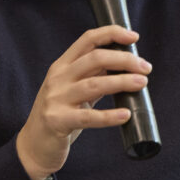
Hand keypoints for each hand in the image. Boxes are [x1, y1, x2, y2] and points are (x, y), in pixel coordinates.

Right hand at [16, 25, 150, 179]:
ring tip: (142, 83)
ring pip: (94, 84)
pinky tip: (125, 115)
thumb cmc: (59, 114)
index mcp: (62, 66)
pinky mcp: (57, 121)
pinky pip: (88, 117)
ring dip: (122, 82)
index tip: (134, 37)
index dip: (112, 34)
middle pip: (95, 59)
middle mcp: (58, 78)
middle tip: (146, 67)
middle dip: (124, 60)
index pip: (88, 39)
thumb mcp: (73, 89)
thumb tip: (125, 65)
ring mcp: (56, 99)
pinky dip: (109, 116)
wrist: (33, 145)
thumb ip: (93, 76)